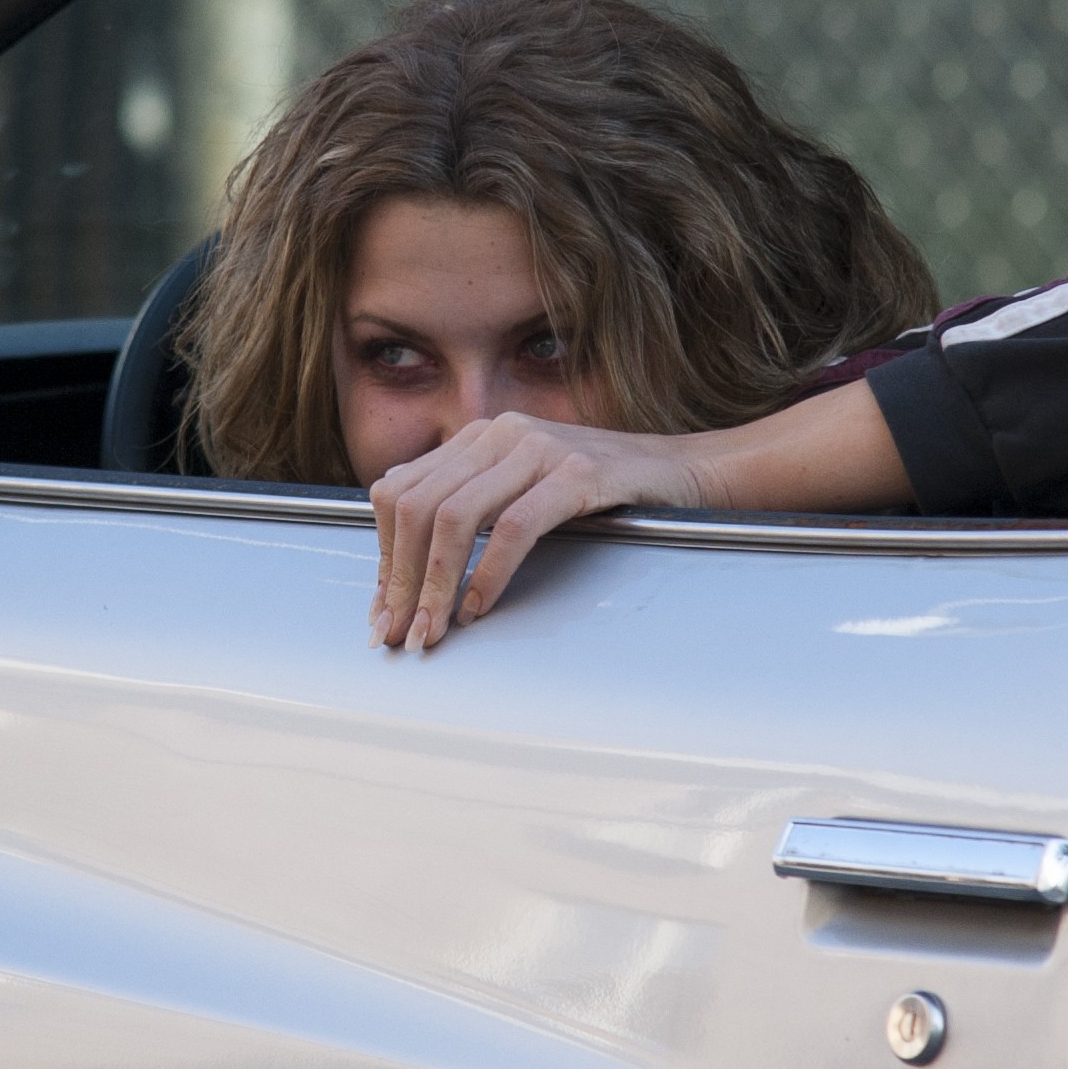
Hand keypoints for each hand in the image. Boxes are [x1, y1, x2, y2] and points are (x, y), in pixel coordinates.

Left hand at [366, 380, 908, 649]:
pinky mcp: (577, 474)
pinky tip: (478, 607)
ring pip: (454, 518)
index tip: (382, 612)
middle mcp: (499, 432)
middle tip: (397, 636)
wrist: (687, 473)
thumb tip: (408, 570)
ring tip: (432, 633)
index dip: (381, 557)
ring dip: (433, 585)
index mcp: (477, 434)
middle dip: (397, 580)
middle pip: (415, 507)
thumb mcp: (524, 490)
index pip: (398, 492)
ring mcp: (538, 448)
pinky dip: (487, 573)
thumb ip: (473, 509)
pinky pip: (513, 527)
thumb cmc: (603, 492)